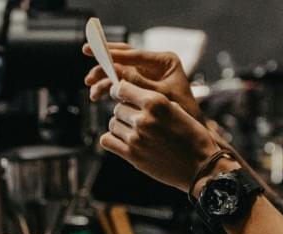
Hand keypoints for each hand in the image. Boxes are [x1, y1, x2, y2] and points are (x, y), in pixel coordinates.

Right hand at [82, 43, 201, 119]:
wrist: (193, 134)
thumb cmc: (186, 114)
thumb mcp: (162, 97)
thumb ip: (139, 83)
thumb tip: (116, 71)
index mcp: (165, 61)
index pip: (134, 53)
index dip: (112, 52)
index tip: (94, 50)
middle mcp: (155, 66)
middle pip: (123, 60)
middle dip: (104, 68)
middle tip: (89, 78)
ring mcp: (148, 77)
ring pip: (120, 73)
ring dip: (104, 81)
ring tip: (94, 93)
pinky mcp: (142, 90)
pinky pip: (121, 85)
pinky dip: (110, 90)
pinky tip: (99, 96)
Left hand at [101, 80, 220, 191]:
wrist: (201, 167)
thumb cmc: (194, 138)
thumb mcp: (178, 110)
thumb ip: (155, 102)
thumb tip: (133, 96)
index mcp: (156, 102)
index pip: (122, 87)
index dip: (120, 91)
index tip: (123, 96)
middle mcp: (144, 118)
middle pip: (117, 108)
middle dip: (125, 112)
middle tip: (137, 120)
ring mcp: (136, 138)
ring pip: (112, 124)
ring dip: (120, 126)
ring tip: (135, 133)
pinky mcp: (132, 155)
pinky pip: (107, 141)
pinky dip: (113, 140)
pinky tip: (124, 142)